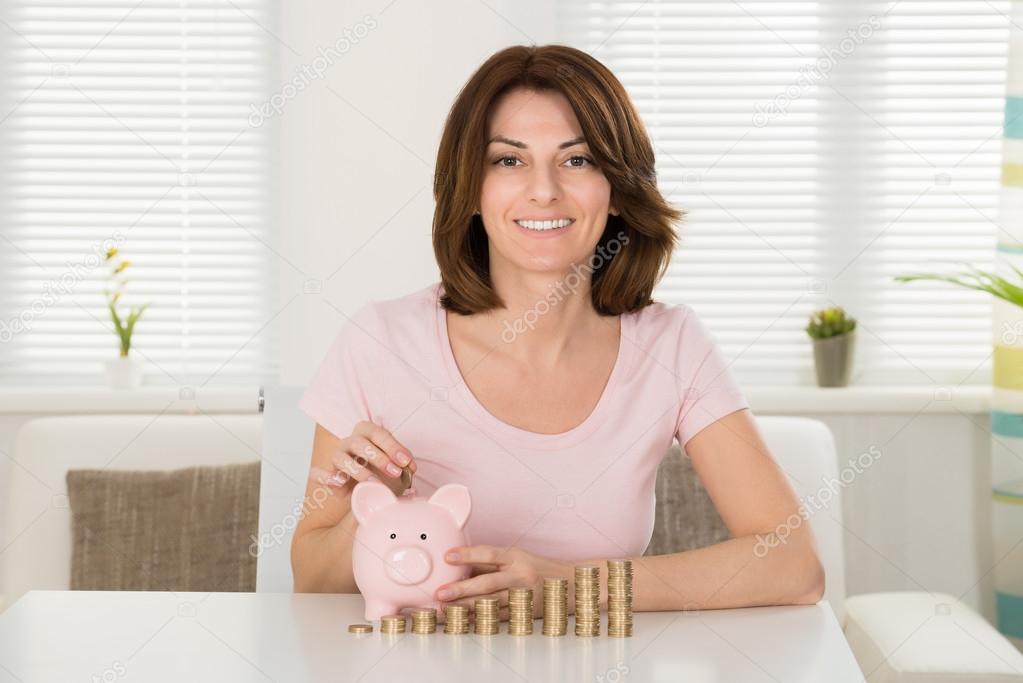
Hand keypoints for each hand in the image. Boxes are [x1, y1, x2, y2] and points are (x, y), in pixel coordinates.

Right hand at [309, 420, 415, 489]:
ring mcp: (336, 457)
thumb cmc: (382, 475)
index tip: (406, 462)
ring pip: (340, 457)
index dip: (392, 446)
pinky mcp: (325, 474)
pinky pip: (317, 473)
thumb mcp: (396, 469)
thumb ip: (403, 465)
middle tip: (395, 473)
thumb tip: (411, 467)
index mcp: (366, 434)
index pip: (377, 433)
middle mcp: (349, 442)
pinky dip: (326, 477)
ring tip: (374, 484)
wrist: (365, 492)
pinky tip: (340, 482)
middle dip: (379, 458)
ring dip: (359, 471)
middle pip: (359, 442)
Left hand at [435, 545, 572, 619]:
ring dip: (466, 608)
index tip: (448, 556)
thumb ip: (492, 562)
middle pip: (487, 582)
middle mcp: (521, 575)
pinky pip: (499, 617)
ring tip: (447, 610)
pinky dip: (481, 618)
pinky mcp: (525, 612)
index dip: (467, 554)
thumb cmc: (539, 568)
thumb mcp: (518, 557)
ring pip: (491, 603)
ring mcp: (524, 595)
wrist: (571, 585)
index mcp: (516, 556)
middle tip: (441, 593)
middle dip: (461, 589)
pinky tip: (465, 620)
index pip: (489, 554)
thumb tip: (460, 566)